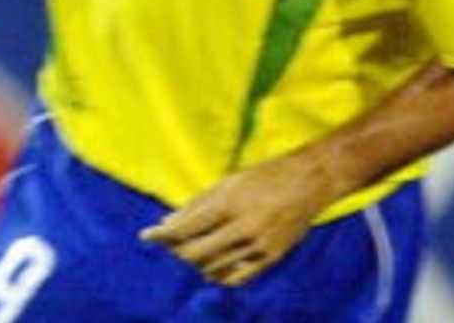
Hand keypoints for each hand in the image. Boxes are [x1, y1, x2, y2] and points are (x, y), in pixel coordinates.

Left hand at [139, 150, 341, 285]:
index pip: (185, 228)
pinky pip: (237, 277)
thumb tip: (166, 223)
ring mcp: (259, 246)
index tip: (144, 236)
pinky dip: (218, 274)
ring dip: (195, 262)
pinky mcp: (272, 257)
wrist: (309, 182)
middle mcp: (243, 228)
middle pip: (195, 253)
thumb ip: (196, 204)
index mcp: (229, 204)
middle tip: (168, 243)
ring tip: (190, 249)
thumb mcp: (226, 182)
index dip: (161, 235)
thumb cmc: (263, 176)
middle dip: (175, 250)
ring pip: (213, 267)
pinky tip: (211, 266)